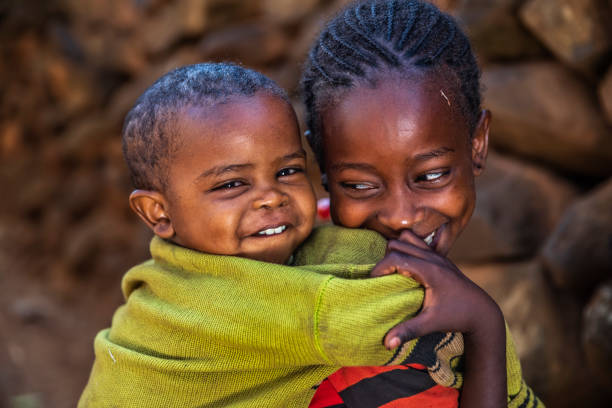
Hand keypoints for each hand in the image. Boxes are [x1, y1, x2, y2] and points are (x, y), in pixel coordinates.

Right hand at [370, 230, 502, 349]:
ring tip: (394, 271)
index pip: (395, 257)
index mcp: (429, 269)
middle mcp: (433, 257)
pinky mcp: (439, 256)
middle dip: (385, 259)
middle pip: (397, 244)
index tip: (374, 282)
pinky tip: (408, 268)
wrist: (482, 312)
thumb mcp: (431, 323)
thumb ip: (408, 330)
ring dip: (396, 250)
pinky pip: (417, 242)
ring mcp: (437, 254)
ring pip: (407, 238)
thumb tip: (386, 343)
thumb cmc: (457, 317)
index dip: (379, 268)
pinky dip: (407, 249)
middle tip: (384, 279)